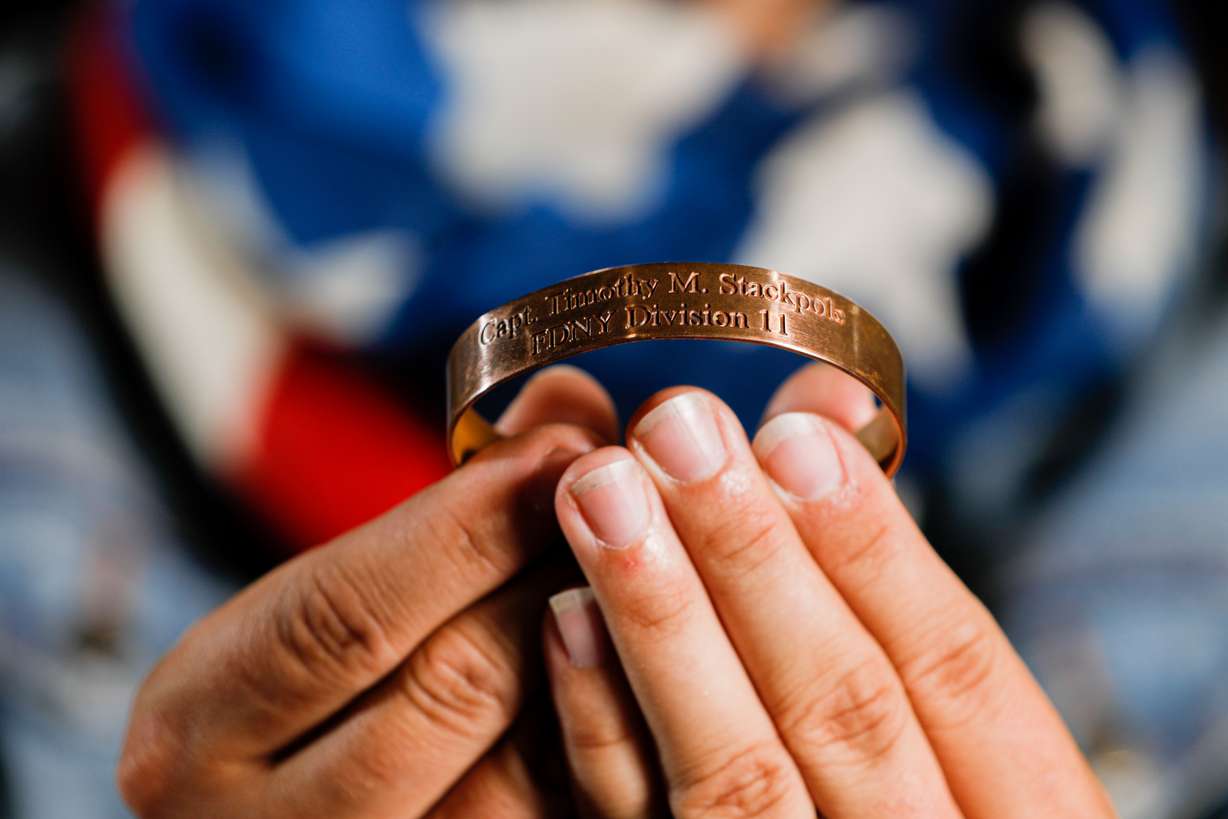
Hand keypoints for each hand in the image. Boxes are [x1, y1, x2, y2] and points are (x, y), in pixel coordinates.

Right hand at [117, 366, 617, 817]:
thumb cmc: (288, 693)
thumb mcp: (316, 595)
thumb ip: (438, 506)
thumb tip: (570, 404)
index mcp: (195, 728)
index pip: (344, 616)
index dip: (467, 525)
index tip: (560, 446)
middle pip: (448, 688)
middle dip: (552, 570)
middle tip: (626, 489)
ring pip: (520, 770)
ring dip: (597, 644)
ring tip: (646, 556)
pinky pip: (552, 810)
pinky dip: (604, 726)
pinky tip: (635, 651)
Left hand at [543, 364, 1114, 817]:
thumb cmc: (914, 785)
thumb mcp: (944, 708)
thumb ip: (883, 571)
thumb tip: (818, 410)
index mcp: (1019, 801)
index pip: (957, 666)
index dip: (874, 545)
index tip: (792, 433)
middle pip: (845, 709)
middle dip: (753, 555)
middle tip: (674, 431)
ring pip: (742, 775)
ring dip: (664, 618)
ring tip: (603, 490)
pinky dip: (604, 726)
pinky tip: (566, 616)